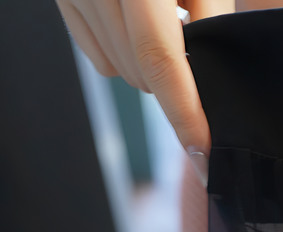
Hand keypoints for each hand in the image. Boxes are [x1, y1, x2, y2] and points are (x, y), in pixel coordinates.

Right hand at [54, 0, 233, 181]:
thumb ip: (210, 17)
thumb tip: (210, 85)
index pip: (160, 63)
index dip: (184, 115)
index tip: (203, 157)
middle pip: (140, 73)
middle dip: (173, 84)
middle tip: (193, 51)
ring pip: (117, 71)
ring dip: (147, 69)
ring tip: (165, 24)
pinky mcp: (63, 0)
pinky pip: (97, 56)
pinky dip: (121, 56)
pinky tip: (135, 30)